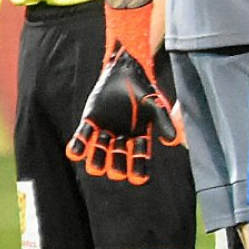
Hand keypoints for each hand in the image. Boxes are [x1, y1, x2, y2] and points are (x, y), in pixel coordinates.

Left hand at [67, 47, 182, 184]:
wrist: (124, 70)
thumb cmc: (142, 87)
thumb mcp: (154, 104)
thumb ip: (163, 121)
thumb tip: (173, 141)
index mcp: (139, 137)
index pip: (139, 159)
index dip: (138, 170)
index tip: (138, 178)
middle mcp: (121, 138)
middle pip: (118, 160)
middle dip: (116, 166)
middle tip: (116, 170)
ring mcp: (104, 130)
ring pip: (98, 152)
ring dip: (96, 160)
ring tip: (95, 166)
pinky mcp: (90, 121)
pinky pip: (83, 136)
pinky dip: (78, 145)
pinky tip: (75, 152)